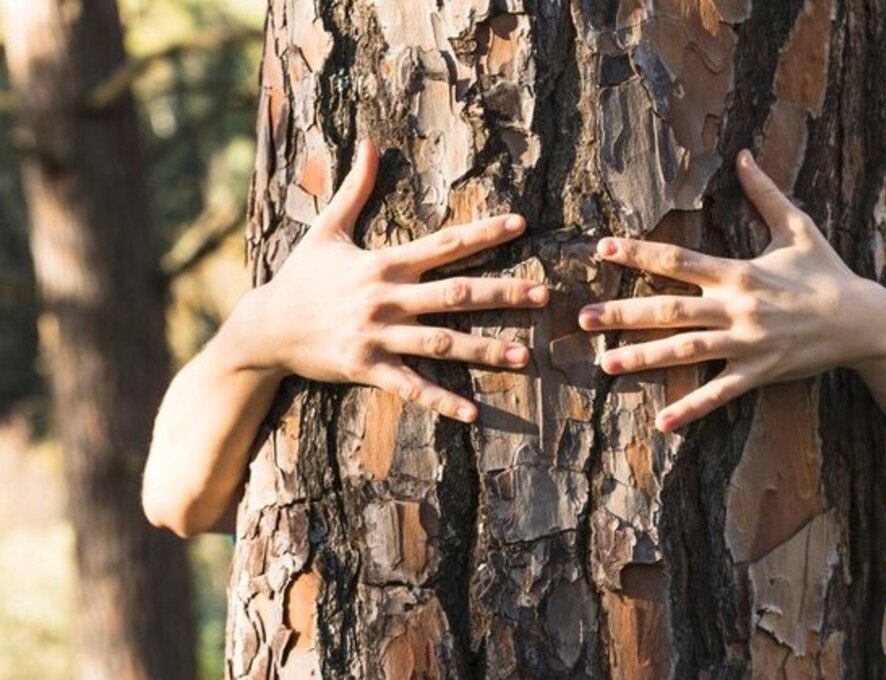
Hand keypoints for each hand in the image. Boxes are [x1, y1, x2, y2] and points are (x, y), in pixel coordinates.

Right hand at [233, 139, 548, 422]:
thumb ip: (354, 188)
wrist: (263, 328)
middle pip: (456, 295)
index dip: (484, 233)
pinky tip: (473, 412)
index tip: (521, 223)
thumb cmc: (300, 276)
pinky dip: (442, 401)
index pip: (444, 244)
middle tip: (544, 295)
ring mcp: (377, 336)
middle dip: (503, 294)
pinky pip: (411, 387)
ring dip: (485, 351)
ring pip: (442, 344)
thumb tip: (368, 143)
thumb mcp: (326, 229)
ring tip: (526, 357)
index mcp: (384, 263)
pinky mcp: (367, 369)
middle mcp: (386, 299)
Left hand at [578, 150, 885, 432]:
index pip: (679, 260)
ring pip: (686, 351)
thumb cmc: (827, 273)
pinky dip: (691, 408)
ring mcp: (747, 343)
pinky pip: (720, 393)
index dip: (639, 253)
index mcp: (739, 271)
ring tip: (605, 365)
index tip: (602, 248)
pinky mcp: (760, 372)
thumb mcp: (799, 227)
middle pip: (670, 309)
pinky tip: (662, 421)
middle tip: (584, 318)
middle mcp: (737, 307)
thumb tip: (743, 156)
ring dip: (644, 358)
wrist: (863, 321)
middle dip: (624, 313)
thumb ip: (765, 193)